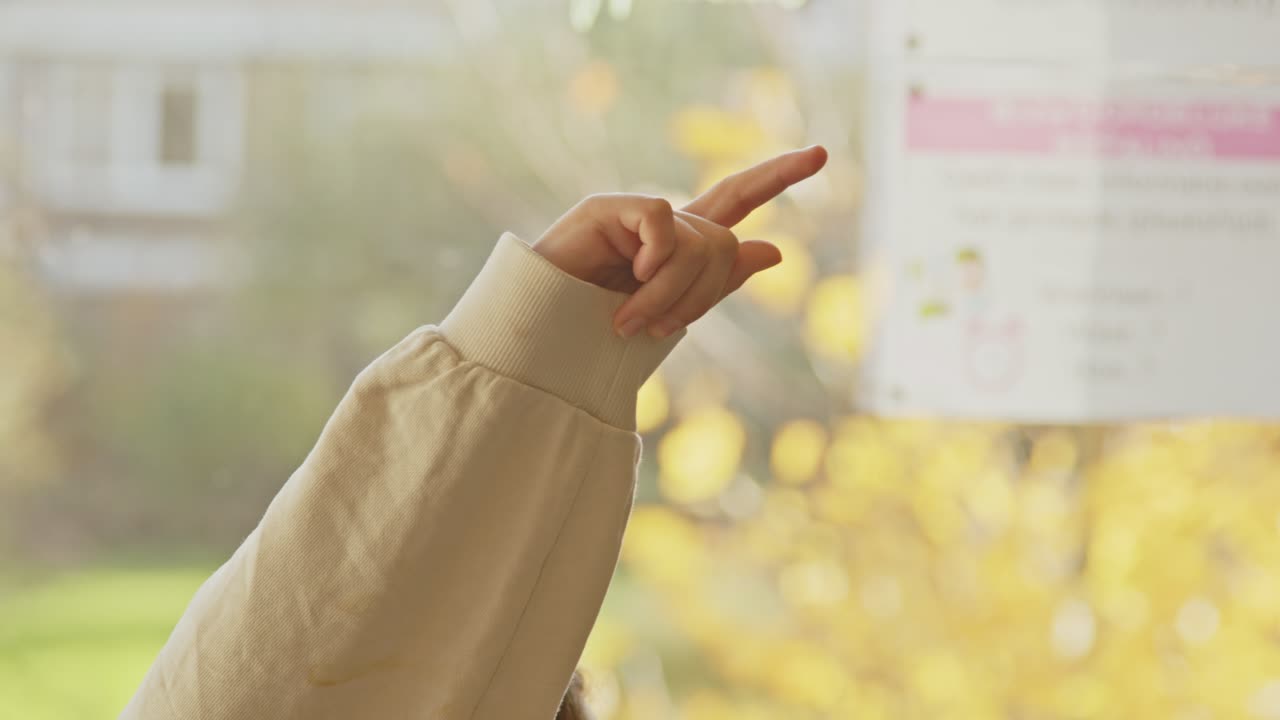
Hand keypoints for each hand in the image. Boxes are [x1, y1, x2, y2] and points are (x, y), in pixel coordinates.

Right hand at [532, 145, 827, 337]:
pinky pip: (665, 225)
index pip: (736, 199)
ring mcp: (635, 213)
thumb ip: (719, 279)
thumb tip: (774, 249)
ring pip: (699, 241)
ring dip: (671, 294)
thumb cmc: (596, 334)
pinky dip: (654, 264)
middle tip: (660, 328)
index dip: (777, 175)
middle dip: (704, 293)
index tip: (823, 153)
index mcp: (678, 245)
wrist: (542, 342)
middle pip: (724, 239)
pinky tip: (625, 280)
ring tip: (631, 321)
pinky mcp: (609, 208)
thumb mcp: (670, 311)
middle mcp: (662, 223)